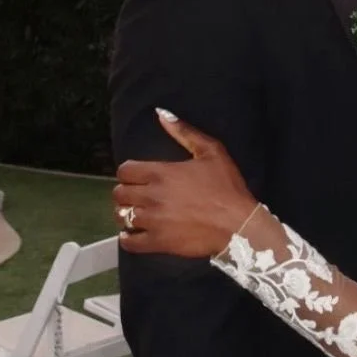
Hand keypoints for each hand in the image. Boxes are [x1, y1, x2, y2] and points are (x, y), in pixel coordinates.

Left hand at [115, 111, 257, 256]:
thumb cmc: (226, 187)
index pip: (124, 171)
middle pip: (119, 193)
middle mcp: (151, 196)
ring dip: (127, 214)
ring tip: (138, 214)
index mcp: (160, 173)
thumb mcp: (211, 152)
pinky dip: (128, 238)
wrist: (238, 224)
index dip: (129, 173)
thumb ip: (184, 132)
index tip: (139, 177)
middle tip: (139, 195)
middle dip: (127, 192)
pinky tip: (135, 234)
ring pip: (122, 216)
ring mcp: (152, 221)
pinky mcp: (157, 242)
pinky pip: (129, 242)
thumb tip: (162, 114)